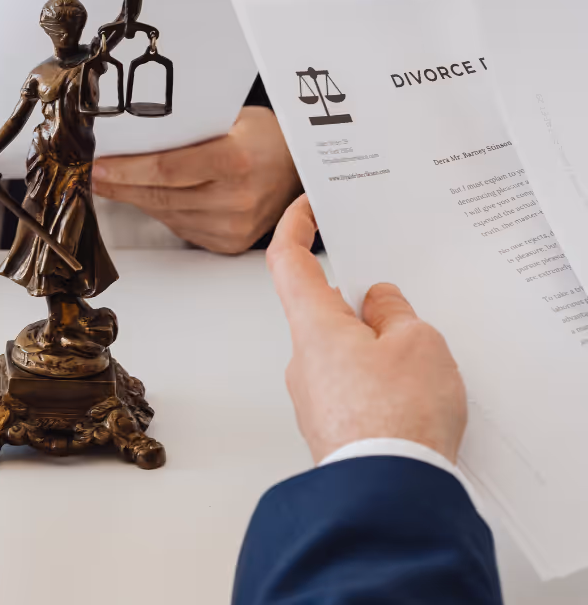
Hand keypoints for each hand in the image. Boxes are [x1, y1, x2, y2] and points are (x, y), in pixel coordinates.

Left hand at [92, 107, 300, 253]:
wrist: (302, 169)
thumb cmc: (266, 138)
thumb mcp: (230, 119)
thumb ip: (187, 130)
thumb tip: (133, 136)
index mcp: (236, 161)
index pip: (166, 169)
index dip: (126, 169)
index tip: (98, 165)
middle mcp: (236, 200)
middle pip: (159, 195)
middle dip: (119, 184)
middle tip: (93, 173)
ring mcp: (233, 226)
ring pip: (165, 213)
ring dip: (135, 198)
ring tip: (113, 182)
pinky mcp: (228, 242)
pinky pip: (179, 226)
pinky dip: (159, 210)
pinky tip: (147, 196)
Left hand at [267, 195, 466, 463]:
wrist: (390, 499)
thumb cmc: (397, 420)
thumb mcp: (417, 344)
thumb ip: (395, 313)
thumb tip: (379, 305)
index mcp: (314, 325)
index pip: (288, 260)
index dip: (294, 227)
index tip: (306, 207)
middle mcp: (301, 358)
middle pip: (324, 310)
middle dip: (363, 305)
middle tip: (402, 312)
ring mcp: (312, 396)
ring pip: (342, 351)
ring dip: (374, 348)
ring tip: (418, 367)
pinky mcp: (329, 427)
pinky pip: (351, 387)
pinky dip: (377, 383)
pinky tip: (410, 400)